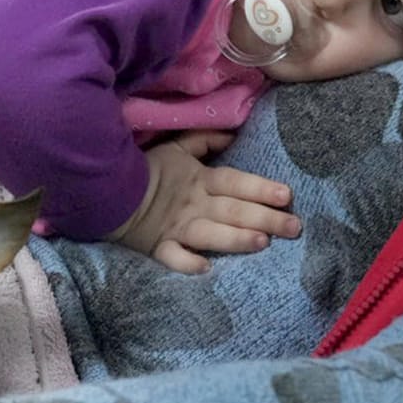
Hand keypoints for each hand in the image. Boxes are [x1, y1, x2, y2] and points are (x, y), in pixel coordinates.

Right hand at [110, 132, 299, 273]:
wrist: (107, 187)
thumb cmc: (148, 169)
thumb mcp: (177, 148)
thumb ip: (205, 140)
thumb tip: (233, 133)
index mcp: (200, 180)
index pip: (235, 182)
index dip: (260, 187)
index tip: (287, 195)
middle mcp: (194, 204)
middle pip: (233, 210)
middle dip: (265, 218)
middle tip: (294, 227)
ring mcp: (176, 226)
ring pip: (210, 233)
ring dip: (235, 238)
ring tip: (262, 242)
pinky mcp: (157, 245)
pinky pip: (171, 256)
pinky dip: (186, 262)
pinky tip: (206, 268)